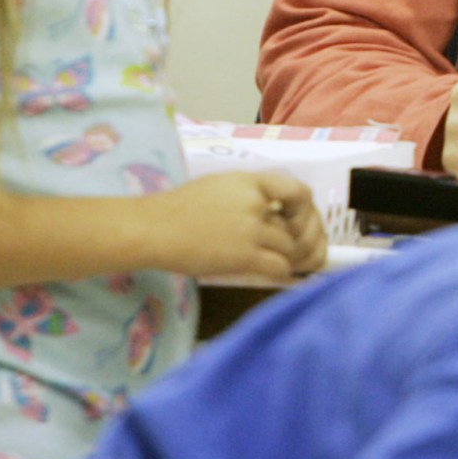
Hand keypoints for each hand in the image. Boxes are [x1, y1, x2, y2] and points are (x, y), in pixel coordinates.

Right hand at [147, 171, 327, 279]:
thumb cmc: (179, 209)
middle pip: (296, 224)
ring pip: (290, 246)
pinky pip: (280, 266)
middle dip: (301, 239)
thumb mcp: (220, 187)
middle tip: (300, 252)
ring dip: (289, 258)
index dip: (305, 209)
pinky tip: (278, 276)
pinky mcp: (244, 255)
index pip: (298, 191)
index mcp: (251, 182)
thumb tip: (276, 214)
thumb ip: (250, 195)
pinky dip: (284, 273)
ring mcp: (251, 229)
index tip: (297, 220)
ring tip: (284, 264)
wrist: (152, 229)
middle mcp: (256, 203)